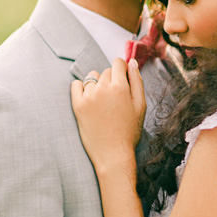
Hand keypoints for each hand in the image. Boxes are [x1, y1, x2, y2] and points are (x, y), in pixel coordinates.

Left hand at [70, 57, 146, 171]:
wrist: (113, 153)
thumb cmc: (130, 131)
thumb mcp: (141, 106)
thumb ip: (137, 82)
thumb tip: (131, 62)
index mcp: (121, 87)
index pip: (118, 63)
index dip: (122, 69)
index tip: (123, 79)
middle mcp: (103, 88)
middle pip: (106, 71)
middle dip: (112, 80)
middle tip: (116, 99)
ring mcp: (88, 96)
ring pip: (91, 78)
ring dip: (97, 84)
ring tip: (103, 102)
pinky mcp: (77, 105)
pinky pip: (76, 85)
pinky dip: (81, 87)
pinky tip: (89, 99)